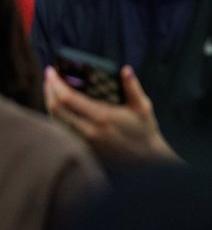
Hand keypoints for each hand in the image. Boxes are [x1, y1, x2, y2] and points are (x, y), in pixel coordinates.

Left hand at [45, 65, 176, 163]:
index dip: (56, 84)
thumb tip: (126, 70)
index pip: (68, 98)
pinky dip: (56, 115)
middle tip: (49, 77)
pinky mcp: (82, 148)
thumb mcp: (143, 107)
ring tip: (52, 89)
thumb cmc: (144, 131)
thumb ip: (132, 87)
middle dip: (48, 90)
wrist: (144, 160)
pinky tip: (59, 107)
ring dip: (50, 102)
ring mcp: (83, 141)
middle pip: (56, 108)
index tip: (51, 71)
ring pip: (55, 120)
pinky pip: (61, 130)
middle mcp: (88, 130)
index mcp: (102, 117)